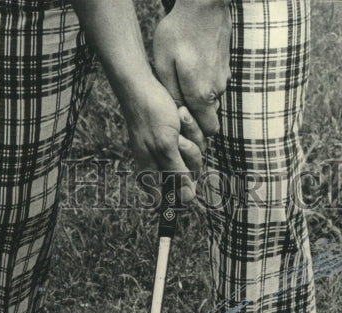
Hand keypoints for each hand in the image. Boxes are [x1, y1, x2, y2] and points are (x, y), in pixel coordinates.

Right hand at [118, 76, 206, 203]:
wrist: (144, 84)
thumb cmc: (150, 115)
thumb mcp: (165, 147)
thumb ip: (177, 174)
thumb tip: (188, 199)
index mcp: (151, 175)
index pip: (170, 200)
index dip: (180, 191)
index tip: (182, 173)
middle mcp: (162, 166)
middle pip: (190, 176)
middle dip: (189, 155)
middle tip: (178, 138)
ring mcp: (173, 151)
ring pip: (196, 156)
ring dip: (191, 135)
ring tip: (177, 119)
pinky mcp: (181, 137)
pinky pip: (197, 139)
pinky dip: (191, 126)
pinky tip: (180, 113)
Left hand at [153, 0, 231, 136]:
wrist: (205, 3)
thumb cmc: (179, 32)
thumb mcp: (164, 64)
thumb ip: (172, 94)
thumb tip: (177, 116)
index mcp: (202, 95)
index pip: (208, 131)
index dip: (196, 130)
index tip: (182, 119)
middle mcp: (218, 90)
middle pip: (210, 116)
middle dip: (196, 115)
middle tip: (178, 99)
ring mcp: (224, 77)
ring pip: (212, 99)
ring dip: (198, 95)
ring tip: (182, 78)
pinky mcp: (226, 66)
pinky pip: (214, 83)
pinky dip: (204, 80)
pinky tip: (191, 66)